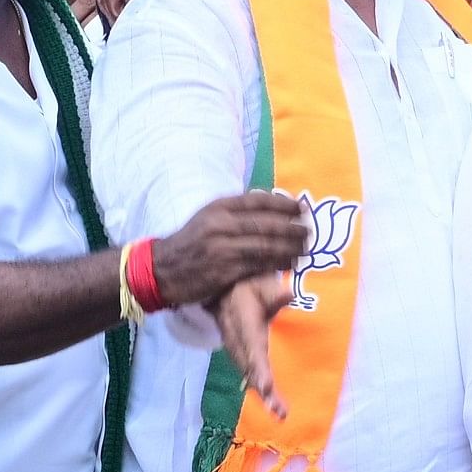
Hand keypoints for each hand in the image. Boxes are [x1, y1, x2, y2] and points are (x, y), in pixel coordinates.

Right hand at [154, 192, 313, 317]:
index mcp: (218, 208)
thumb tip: (270, 210)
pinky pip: (258, 265)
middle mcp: (221, 224)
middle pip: (267, 223)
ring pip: (266, 245)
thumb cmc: (190, 243)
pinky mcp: (225, 270)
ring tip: (305, 249)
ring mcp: (223, 248)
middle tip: (309, 232)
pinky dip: (278, 263)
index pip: (258, 201)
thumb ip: (234, 213)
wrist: (162, 269)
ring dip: (290, 248)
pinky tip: (290, 264)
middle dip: (293, 228)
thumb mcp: (207, 218)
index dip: (284, 203)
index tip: (301, 207)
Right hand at [213, 276, 284, 416]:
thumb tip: (288, 295)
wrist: (223, 290)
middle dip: (264, 392)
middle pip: (250, 370)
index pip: (252, 349)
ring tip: (280, 413)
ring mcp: (237, 350)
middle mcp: (238, 343)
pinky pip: (250, 373)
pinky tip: (273, 404)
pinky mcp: (241, 354)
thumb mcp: (260, 283)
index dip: (259, 369)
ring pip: (249, 375)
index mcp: (245, 326)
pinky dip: (260, 388)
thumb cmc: (247, 286)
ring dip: (264, 395)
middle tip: (279, 411)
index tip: (266, 386)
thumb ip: (273, 292)